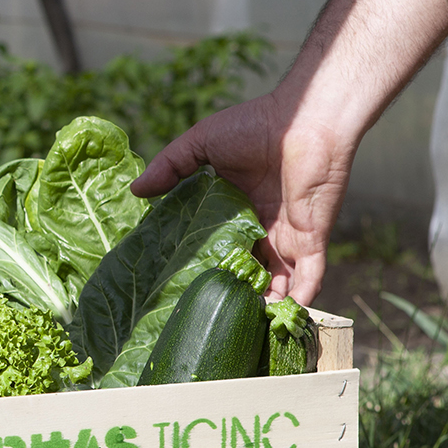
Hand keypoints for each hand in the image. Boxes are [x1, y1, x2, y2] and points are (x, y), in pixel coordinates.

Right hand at [131, 94, 354, 305]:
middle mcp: (263, 228)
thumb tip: (135, 190)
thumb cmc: (255, 125)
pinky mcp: (312, 241)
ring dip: (264, 305)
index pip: (219, 247)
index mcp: (237, 209)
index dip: (205, 266)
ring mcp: (288, 237)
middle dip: (233, 293)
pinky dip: (299, 300)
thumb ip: (170, 167)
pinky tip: (280, 319)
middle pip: (247, 271)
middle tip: (207, 316)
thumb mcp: (201, 144)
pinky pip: (308, 278)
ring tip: (241, 327)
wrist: (305, 120)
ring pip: (277, 283)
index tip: (183, 287)